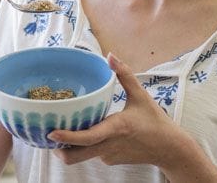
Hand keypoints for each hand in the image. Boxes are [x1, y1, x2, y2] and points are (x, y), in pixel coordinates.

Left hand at [49, 53, 186, 167]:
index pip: (87, 138)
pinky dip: (86, 145)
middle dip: (58, 149)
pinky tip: (89, 130)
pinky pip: (92, 153)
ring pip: (81, 155)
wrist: (169, 149)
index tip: (51, 133)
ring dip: (70, 146)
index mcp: (115, 128)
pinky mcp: (110, 160)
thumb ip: (124, 74)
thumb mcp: (141, 95)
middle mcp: (108, 146)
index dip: (67, 137)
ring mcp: (108, 156)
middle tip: (46, 133)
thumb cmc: (155, 121)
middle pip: (75, 157)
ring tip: (62, 129)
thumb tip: (110, 55)